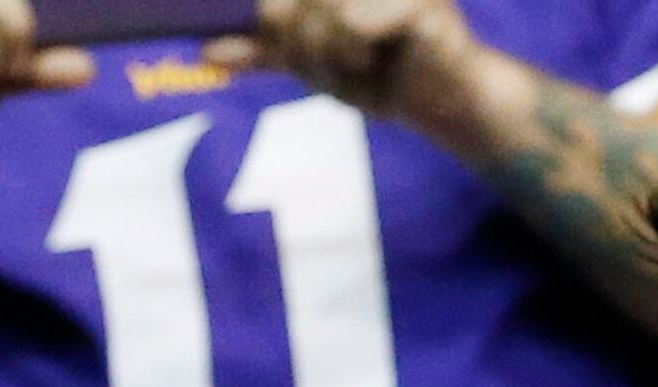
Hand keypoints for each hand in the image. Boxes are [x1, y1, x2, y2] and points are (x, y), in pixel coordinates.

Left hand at [206, 0, 491, 130]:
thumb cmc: (387, 76)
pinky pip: (352, 22)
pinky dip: (354, 55)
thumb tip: (207, 54)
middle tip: (328, 70)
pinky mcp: (415, 0)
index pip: (278, 4)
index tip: (252, 50)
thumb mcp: (316, 63)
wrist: (449, 105)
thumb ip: (267, 52)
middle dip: (296, 46)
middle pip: (284, 2)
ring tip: (356, 71)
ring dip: (326, 57)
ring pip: (317, 11)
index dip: (270, 22)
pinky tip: (376, 66)